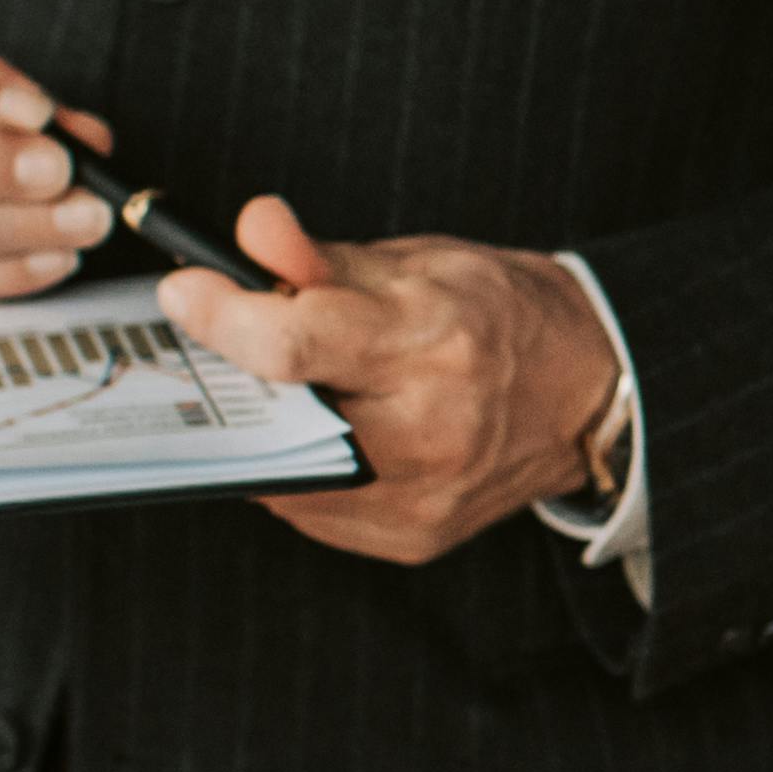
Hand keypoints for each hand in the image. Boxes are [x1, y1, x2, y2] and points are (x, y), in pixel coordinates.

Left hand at [155, 198, 620, 561]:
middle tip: (249, 343)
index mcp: (431, 344)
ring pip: (283, 470)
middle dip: (244, 376)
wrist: (586, 392)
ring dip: (272, 426)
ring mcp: (420, 498)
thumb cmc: (500, 315)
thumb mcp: (416, 262)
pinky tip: (334, 432)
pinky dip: (304, 466)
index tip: (186, 293)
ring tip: (306, 387)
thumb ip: (318, 256)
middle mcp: (429, 431)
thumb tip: (247, 233)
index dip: (222, 317)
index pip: (294, 344)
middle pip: (279, 414)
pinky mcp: (413, 538)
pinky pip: (313, 510)